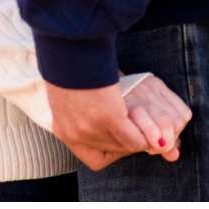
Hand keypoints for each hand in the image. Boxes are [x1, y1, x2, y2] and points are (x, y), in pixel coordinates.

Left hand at [45, 74, 191, 170]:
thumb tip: (116, 130)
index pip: (94, 160)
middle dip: (128, 140)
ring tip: (142, 119)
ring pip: (127, 146)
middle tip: (137, 124)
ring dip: (139, 134)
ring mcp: (90, 129)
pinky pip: (136, 138)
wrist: (69, 49)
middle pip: (113, 151)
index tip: (121, 139)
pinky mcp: (108, 118)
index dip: (113, 152)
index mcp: (64, 132)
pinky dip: (145, 131)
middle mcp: (74, 135)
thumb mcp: (73, 101)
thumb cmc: (72, 69)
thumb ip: (88, 118)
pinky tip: (144, 117)